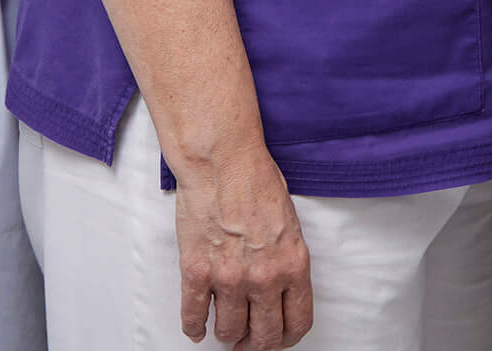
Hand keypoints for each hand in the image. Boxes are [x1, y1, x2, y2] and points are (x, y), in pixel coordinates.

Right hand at [172, 152, 312, 346]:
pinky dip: (194, 327)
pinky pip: (194, 315)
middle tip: (249, 342)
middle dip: (256, 344)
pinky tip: (197, 327)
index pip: (297, 322)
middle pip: (264, 335)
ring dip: (227, 334)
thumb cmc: (256, 180)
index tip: (277, 338)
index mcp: (293, 264)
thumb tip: (279, 288)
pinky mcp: (197, 272)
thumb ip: (286, 260)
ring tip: (225, 329)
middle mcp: (264, 277)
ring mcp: (229, 277)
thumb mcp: (289, 224)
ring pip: (229, 330)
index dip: (287, 338)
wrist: (222, 160)